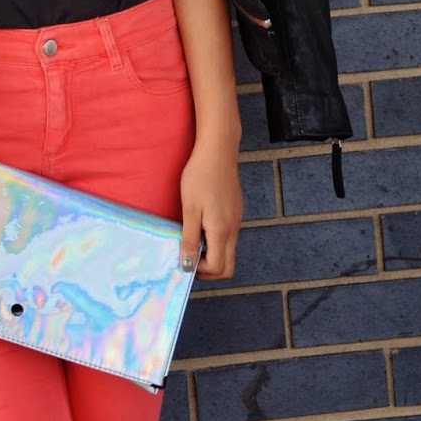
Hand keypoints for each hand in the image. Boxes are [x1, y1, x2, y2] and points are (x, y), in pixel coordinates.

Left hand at [179, 136, 242, 279]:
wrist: (217, 150)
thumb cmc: (200, 177)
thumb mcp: (189, 209)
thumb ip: (189, 239)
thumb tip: (187, 265)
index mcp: (222, 231)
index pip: (218, 268)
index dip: (200, 270)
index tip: (183, 257)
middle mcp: (233, 229)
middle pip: (228, 266)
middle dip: (208, 269)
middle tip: (188, 256)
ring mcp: (237, 220)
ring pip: (228, 251)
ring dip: (211, 253)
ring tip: (192, 238)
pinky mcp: (236, 211)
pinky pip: (228, 236)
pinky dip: (215, 240)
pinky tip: (201, 224)